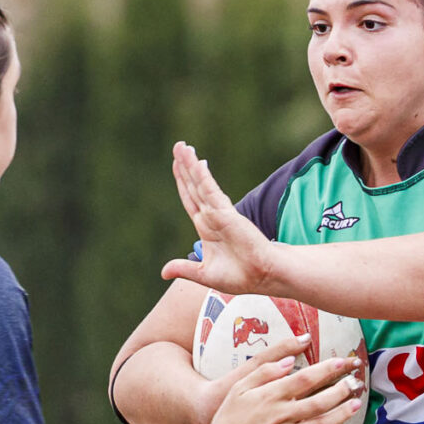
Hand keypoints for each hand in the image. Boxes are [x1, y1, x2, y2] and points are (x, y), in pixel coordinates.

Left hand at [162, 144, 278, 296]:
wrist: (260, 277)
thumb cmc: (239, 276)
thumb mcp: (204, 274)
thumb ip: (184, 269)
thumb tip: (163, 272)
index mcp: (206, 227)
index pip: (190, 199)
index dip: (182, 182)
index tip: (177, 165)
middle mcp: (212, 216)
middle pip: (194, 186)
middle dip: (185, 166)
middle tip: (178, 145)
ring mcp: (219, 213)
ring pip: (201, 184)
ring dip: (191, 165)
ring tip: (182, 146)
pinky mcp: (227, 214)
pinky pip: (211, 192)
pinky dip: (203, 177)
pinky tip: (196, 162)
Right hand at [199, 336, 362, 423]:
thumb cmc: (227, 421)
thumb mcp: (239, 390)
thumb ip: (264, 372)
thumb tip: (289, 360)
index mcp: (269, 396)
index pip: (304, 378)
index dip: (326, 369)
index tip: (342, 362)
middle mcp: (280, 416)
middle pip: (319, 400)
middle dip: (341, 389)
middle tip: (355, 382)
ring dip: (343, 413)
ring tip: (356, 403)